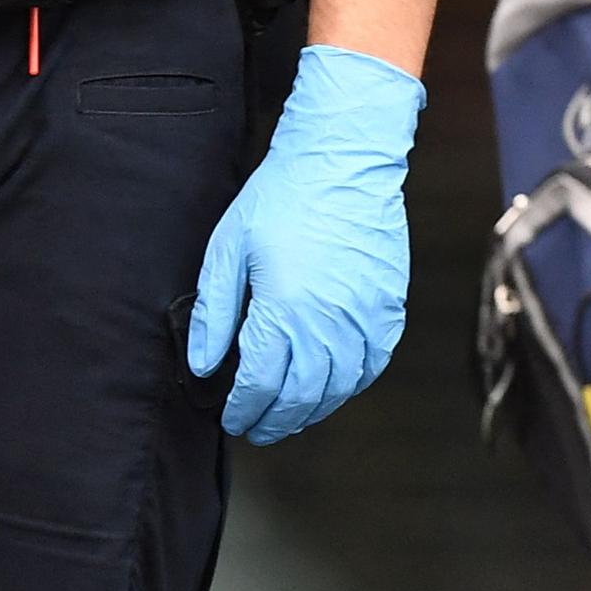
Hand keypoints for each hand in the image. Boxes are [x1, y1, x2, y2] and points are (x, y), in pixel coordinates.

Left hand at [187, 45, 423, 444]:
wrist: (344, 161)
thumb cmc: (281, 198)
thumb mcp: (229, 247)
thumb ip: (215, 312)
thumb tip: (201, 365)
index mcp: (283, 309)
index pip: (260, 384)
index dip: (243, 410)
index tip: (232, 420)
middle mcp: (327, 323)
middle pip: (300, 397)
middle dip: (274, 421)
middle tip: (257, 429)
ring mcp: (364, 318)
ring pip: (338, 389)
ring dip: (311, 410)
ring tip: (290, 415)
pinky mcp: (389, 308)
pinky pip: (372, 366)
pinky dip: (349, 386)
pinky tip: (331, 387)